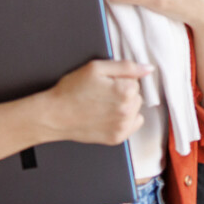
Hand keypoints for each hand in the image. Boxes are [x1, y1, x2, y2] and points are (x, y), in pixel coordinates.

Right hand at [29, 59, 150, 145]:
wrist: (54, 115)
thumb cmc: (71, 90)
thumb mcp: (96, 68)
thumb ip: (126, 66)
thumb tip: (148, 69)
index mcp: (125, 90)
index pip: (135, 80)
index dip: (119, 79)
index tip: (104, 83)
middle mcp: (128, 110)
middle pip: (136, 95)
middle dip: (123, 92)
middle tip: (101, 94)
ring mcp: (123, 126)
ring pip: (134, 109)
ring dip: (124, 106)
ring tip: (102, 105)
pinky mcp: (117, 138)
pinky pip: (133, 124)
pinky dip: (124, 120)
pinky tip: (107, 116)